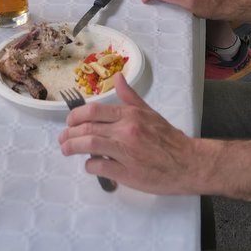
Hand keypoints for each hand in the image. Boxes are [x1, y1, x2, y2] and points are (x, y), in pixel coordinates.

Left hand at [57, 74, 198, 195]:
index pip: (93, 111)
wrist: (188, 163)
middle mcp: (126, 130)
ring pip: (89, 146)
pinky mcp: (127, 173)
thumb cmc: (168, 139)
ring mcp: (126, 152)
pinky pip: (100, 167)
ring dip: (73, 148)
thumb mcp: (149, 112)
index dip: (75, 116)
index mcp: (130, 115)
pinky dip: (90, 166)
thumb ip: (130, 97)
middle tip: (63, 139)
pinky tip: (90, 165)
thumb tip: (118, 78)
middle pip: (87, 128)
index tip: (69, 122)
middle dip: (69, 134)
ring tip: (66, 150)